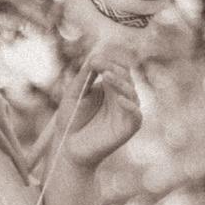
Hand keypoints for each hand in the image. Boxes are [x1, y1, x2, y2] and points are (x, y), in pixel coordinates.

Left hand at [58, 43, 142, 170]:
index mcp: (109, 88)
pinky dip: (130, 106)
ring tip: (105, 76)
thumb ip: (84, 77)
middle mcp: (120, 97)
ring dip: (119, 82)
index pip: (117, 68)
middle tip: (98, 64)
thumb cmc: (70, 121)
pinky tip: (119, 99)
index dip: (108, 61)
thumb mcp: (74, 94)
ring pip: (131, 92)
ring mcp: (126, 112)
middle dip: (113, 68)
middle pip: (125, 76)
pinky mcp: (128, 128)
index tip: (93, 60)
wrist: (68, 147)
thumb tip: (95, 57)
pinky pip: (136, 115)